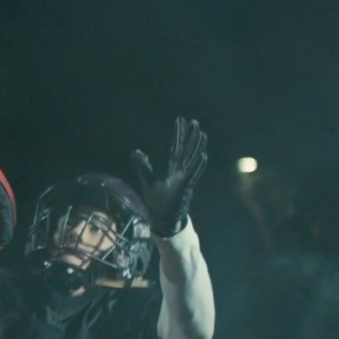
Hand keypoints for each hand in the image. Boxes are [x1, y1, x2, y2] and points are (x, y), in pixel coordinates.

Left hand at [131, 117, 208, 236]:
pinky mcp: (184, 187)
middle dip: (190, 136)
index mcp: (173, 169)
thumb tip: (136, 151)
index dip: (179, 134)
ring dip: (197, 147)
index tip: (181, 120)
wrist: (162, 218)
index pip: (177, 147)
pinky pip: (192, 174)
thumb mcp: (147, 179)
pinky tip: (202, 155)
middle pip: (187, 150)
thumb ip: (143, 166)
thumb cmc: (157, 201)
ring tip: (201, 133)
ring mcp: (184, 178)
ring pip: (192, 159)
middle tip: (194, 121)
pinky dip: (197, 165)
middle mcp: (181, 171)